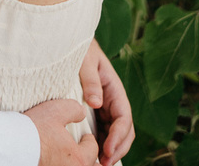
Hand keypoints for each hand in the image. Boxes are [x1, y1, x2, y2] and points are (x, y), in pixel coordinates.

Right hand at [25, 98, 98, 165]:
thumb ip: (74, 109)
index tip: (84, 136)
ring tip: (67, 157)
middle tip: (81, 151)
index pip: (93, 149)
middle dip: (87, 159)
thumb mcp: (56, 110)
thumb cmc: (33, 129)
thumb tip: (81, 113)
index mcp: (79, 158)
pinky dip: (59, 164)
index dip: (88, 139)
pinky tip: (52, 159)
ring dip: (75, 163)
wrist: (8, 144)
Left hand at [78, 39, 132, 165]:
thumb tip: (95, 102)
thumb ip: (91, 81)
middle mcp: (114, 102)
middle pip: (124, 131)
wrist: (74, 44)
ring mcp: (106, 108)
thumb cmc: (82, 51)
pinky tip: (94, 154)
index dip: (118, 136)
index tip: (108, 149)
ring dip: (111, 150)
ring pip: (115, 134)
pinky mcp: (96, 112)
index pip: (124, 118)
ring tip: (99, 163)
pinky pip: (103, 131)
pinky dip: (102, 144)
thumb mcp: (86, 62)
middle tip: (104, 163)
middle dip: (118, 148)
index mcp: (115, 90)